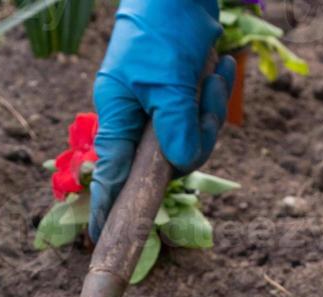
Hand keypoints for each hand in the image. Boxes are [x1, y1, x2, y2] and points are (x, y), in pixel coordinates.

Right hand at [89, 0, 234, 241]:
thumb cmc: (161, 32)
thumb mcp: (168, 81)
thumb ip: (175, 126)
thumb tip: (181, 165)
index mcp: (117, 118)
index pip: (111, 175)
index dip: (107, 208)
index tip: (100, 240)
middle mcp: (134, 122)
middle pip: (167, 163)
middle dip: (198, 135)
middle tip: (208, 96)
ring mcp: (158, 114)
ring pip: (190, 142)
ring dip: (211, 109)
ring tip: (217, 70)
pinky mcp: (178, 104)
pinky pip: (201, 120)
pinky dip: (215, 97)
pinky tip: (222, 67)